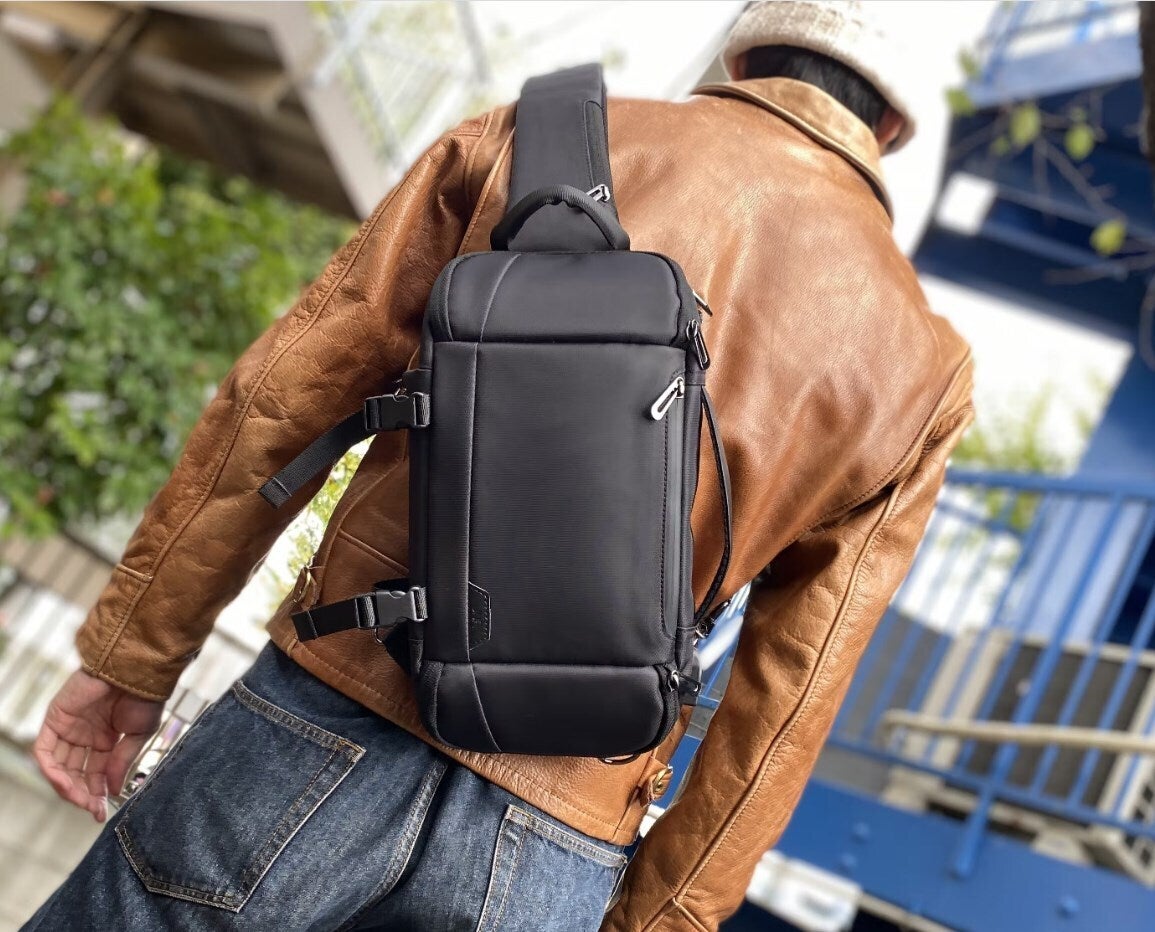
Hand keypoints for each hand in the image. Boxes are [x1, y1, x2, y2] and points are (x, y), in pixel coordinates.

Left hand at [33, 669, 164, 822]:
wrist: (137, 673)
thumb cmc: (144, 699)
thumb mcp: (136, 737)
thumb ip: (120, 763)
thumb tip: (112, 791)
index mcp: (105, 739)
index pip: (94, 773)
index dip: (97, 793)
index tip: (102, 812)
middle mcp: (83, 736)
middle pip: (75, 773)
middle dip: (82, 793)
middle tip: (92, 808)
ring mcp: (67, 728)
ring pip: (58, 766)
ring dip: (67, 786)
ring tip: (82, 799)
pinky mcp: (55, 720)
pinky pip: (43, 751)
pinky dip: (50, 770)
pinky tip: (65, 783)